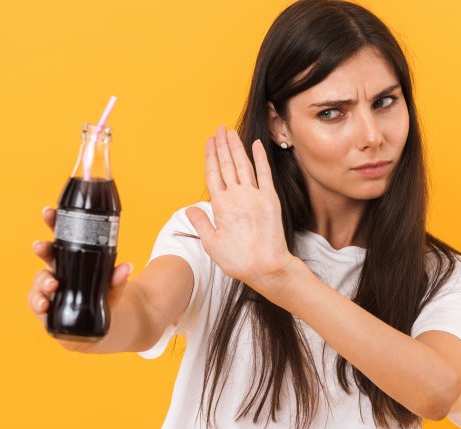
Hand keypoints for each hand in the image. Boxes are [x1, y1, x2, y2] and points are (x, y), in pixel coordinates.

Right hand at [28, 205, 133, 330]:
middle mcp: (57, 271)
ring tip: (53, 284)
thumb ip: (118, 279)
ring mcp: (49, 289)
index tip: (48, 211)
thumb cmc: (103, 296)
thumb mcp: (114, 286)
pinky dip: (38, 303)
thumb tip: (126, 267)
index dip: (52, 223)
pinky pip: (36, 304)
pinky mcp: (46, 308)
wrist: (101, 323)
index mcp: (72, 258)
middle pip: (45, 255)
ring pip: (39, 280)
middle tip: (42, 246)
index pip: (61, 236)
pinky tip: (44, 305)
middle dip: (42, 249)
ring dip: (43, 280)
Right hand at [186, 125, 295, 293]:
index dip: (210, 156)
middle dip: (222, 145)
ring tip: (231, 133)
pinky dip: (260, 158)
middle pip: (227, 164)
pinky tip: (257, 145)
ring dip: (236, 147)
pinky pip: (264, 173)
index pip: (213, 173)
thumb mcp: (211, 244)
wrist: (267, 266)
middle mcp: (236, 195)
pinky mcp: (271, 199)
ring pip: (243, 165)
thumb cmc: (239, 260)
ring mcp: (255, 195)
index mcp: (220, 205)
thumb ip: (200, 223)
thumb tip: (189, 208)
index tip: (209, 141)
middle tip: (219, 129)